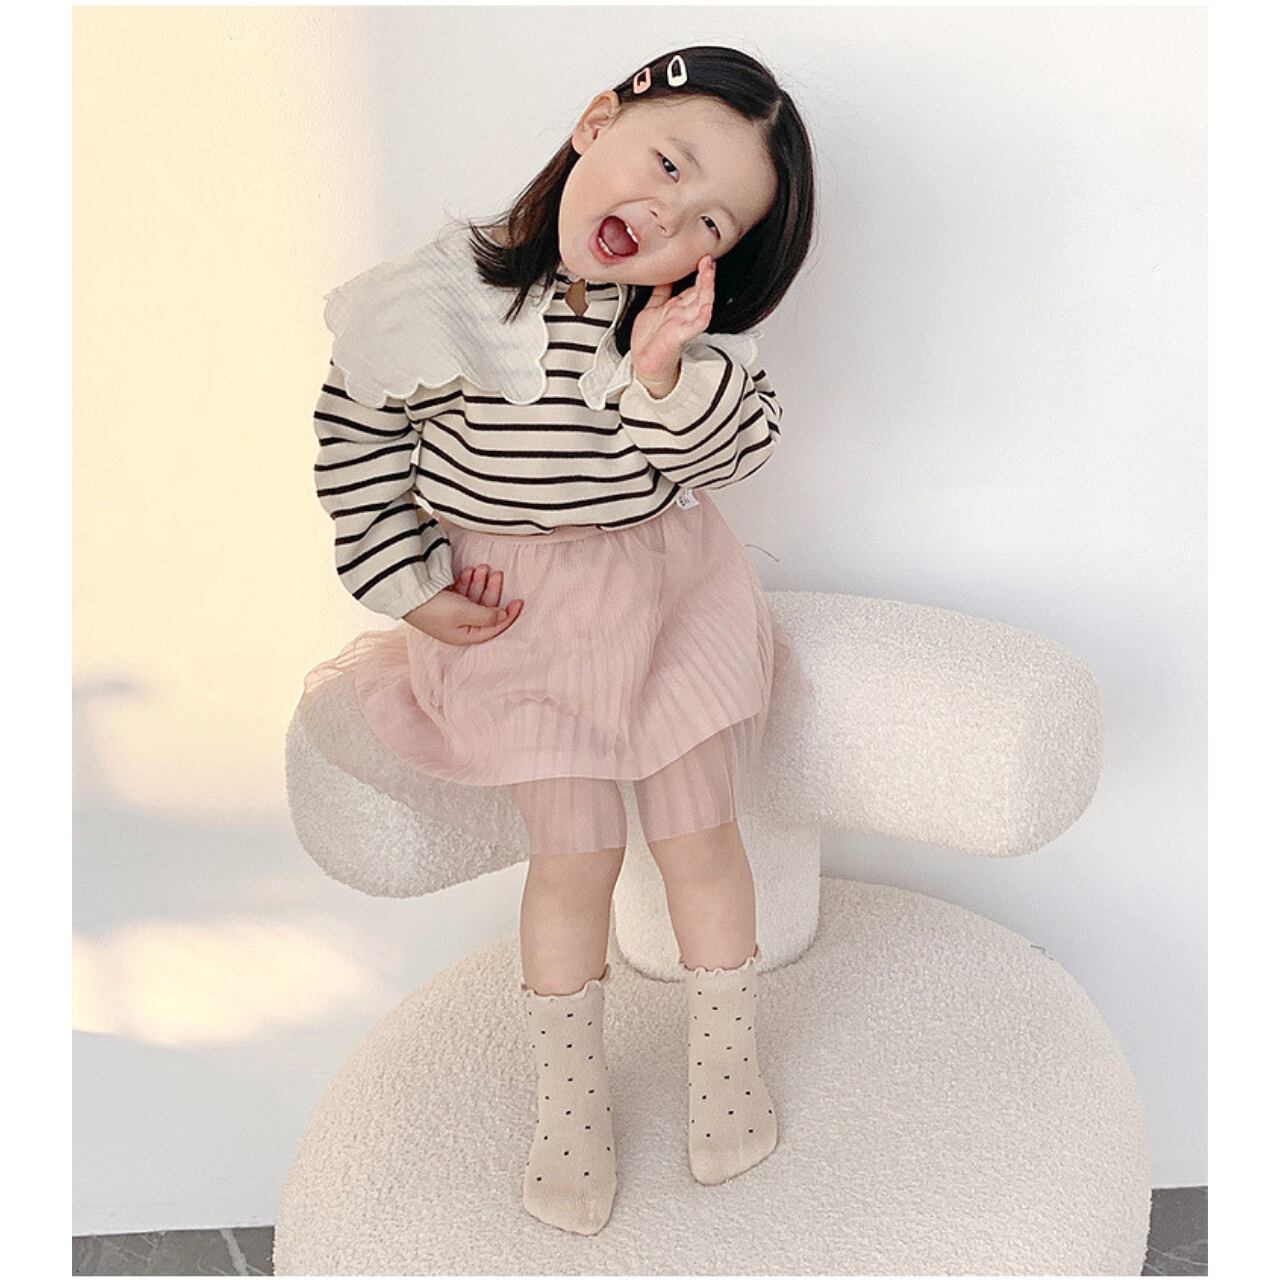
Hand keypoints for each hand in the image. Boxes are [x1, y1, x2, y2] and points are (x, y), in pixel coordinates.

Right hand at [402, 563, 523, 644]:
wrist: (405, 594)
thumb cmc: (434, 608)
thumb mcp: (465, 614)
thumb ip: (487, 616)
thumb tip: (503, 617)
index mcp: (465, 636)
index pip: (494, 628)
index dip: (509, 616)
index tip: (519, 601)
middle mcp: (460, 626)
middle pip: (485, 609)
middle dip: (491, 590)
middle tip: (497, 573)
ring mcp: (451, 612)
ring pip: (474, 597)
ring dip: (479, 582)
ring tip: (481, 568)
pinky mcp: (444, 599)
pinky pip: (462, 591)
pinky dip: (467, 581)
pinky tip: (467, 571)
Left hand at [631, 254, 715, 386]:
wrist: (644, 365)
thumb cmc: (648, 342)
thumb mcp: (652, 309)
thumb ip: (660, 293)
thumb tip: (664, 277)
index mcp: (677, 308)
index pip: (693, 287)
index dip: (699, 273)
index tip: (703, 259)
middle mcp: (683, 315)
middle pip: (700, 292)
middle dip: (705, 276)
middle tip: (708, 260)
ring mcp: (683, 325)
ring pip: (701, 304)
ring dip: (706, 289)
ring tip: (709, 274)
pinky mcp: (679, 337)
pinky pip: (694, 326)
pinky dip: (702, 317)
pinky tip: (706, 307)